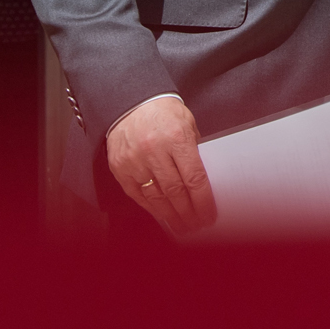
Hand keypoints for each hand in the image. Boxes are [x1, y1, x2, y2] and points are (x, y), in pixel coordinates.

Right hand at [106, 97, 216, 235]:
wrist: (130, 102)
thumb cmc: (164, 111)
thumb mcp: (187, 123)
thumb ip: (194, 150)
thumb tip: (203, 180)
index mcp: (176, 138)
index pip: (194, 178)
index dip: (203, 201)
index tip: (210, 214)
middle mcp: (154, 150)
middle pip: (176, 192)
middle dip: (189, 212)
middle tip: (198, 225)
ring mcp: (134, 160)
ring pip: (156, 197)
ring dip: (171, 215)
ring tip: (182, 226)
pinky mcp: (120, 167)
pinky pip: (138, 194)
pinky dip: (151, 207)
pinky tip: (162, 215)